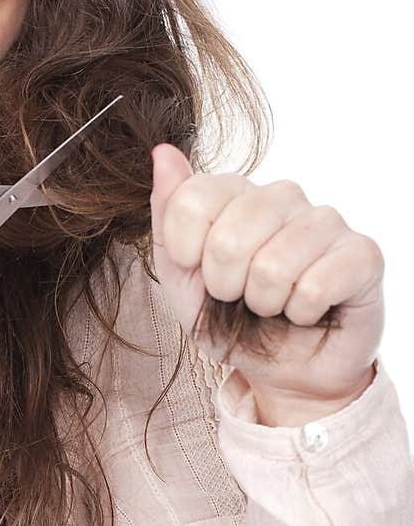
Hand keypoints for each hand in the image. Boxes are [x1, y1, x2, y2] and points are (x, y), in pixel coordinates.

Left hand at [148, 143, 383, 405]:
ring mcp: (326, 221)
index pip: (192, 199)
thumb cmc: (232, 321)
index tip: (199, 273)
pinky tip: (308, 311)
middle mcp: (283, 196)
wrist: (283, 372)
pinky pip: (317, 285)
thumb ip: (168, 215)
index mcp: (237, 193)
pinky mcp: (363, 253)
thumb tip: (163, 153)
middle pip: (228, 239)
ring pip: (274, 265)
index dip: (185, 252)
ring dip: (264, 303)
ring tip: (274, 306)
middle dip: (224, 287)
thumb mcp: (181, 277)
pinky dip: (301, 313)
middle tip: (240, 298)